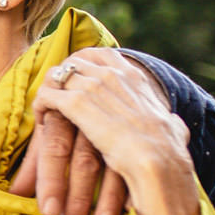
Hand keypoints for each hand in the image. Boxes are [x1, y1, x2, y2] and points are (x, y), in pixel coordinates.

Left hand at [10, 110, 130, 214]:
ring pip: (111, 163)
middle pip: (83, 160)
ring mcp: (114, 121)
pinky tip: (131, 208)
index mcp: (61, 112)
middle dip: (78, 198)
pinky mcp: (131, 128)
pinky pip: (133, 159)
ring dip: (107, 199)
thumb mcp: (53, 128)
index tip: (49, 211)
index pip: (53, 147)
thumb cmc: (71, 110)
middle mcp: (88, 114)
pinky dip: (131, 184)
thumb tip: (15, 194)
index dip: (50, 180)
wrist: (106, 71)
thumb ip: (35, 161)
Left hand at [31, 48, 201, 214]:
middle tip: (56, 95)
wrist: (157, 160)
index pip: (101, 54)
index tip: (77, 77)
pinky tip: (41, 120)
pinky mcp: (75, 104)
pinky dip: (40, 106)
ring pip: (56, 75)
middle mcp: (111, 74)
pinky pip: (46, 94)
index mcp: (133, 76)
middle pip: (73, 61)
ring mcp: (92, 86)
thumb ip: (170, 121)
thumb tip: (175, 125)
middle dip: (62, 77)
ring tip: (46, 109)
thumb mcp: (173, 126)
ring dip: (48, 90)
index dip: (84, 63)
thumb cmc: (167, 150)